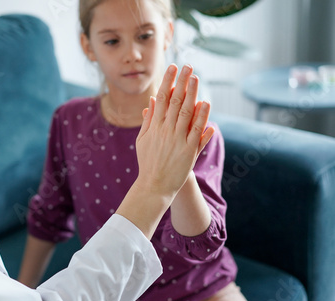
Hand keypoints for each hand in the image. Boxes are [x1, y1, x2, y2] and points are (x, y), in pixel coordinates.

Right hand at [135, 64, 213, 199]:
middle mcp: (165, 130)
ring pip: (186, 112)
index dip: (167, 81)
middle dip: (181, 82)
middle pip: (174, 101)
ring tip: (196, 77)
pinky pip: (196, 130)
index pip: (161, 98)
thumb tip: (151, 101)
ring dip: (192, 94)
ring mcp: (177, 140)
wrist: (154, 186)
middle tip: (188, 66)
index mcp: (154, 126)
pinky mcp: (188, 151)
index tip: (173, 67)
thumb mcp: (143, 140)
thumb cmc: (148, 162)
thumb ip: (149, 120)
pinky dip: (201, 116)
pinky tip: (206, 103)